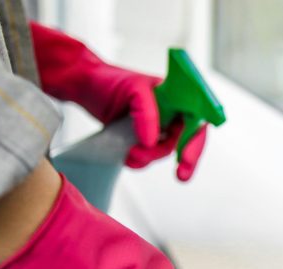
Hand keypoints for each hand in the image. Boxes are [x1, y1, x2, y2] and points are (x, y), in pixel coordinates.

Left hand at [31, 22, 205, 180]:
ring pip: (166, 150)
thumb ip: (146, 113)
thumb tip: (152, 140)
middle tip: (181, 174)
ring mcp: (157, 124)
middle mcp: (170, 110)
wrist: (84, 87)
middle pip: (188, 138)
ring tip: (131, 154)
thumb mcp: (132, 90)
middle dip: (185, 158)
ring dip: (151, 157)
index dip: (196, 137)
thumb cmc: (108, 80)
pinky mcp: (143, 137)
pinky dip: (140, 161)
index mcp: (175, 94)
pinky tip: (128, 157)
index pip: (197, 116)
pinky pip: (150, 155)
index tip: (186, 155)